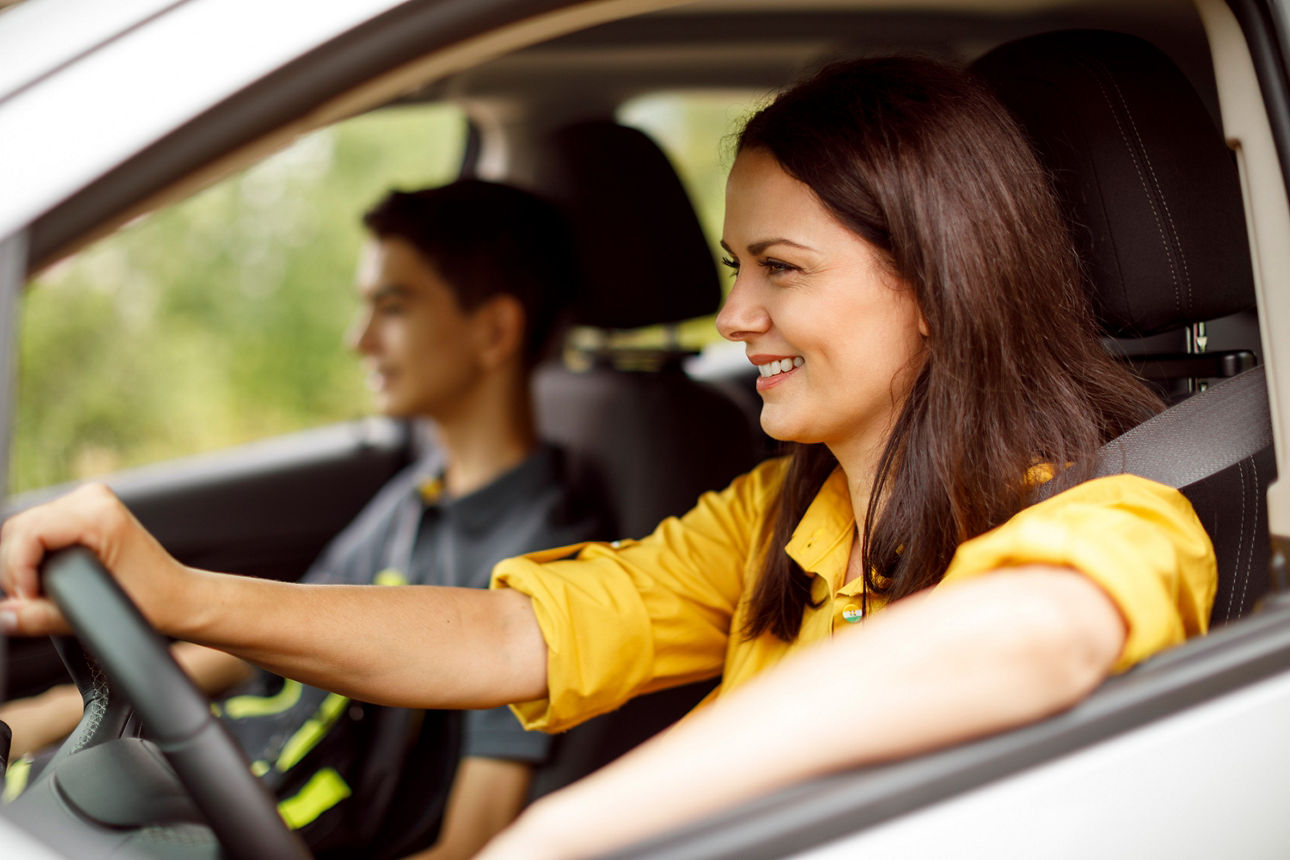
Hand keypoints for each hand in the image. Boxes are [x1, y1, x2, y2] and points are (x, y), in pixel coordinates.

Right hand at [0, 483, 190, 635]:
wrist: (179, 596)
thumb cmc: (153, 601)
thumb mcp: (95, 613)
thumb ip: (42, 616)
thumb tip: (6, 615)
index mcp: (99, 515)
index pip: (28, 533)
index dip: (17, 569)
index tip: (28, 597)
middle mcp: (92, 500)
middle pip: (19, 529)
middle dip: (14, 569)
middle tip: (29, 601)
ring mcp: (87, 503)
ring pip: (23, 529)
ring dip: (20, 563)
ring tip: (36, 594)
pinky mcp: (82, 513)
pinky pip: (37, 530)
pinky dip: (31, 556)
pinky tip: (42, 579)